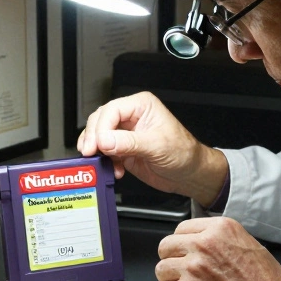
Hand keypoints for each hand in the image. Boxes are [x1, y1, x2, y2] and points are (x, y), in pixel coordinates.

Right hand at [77, 92, 227, 204]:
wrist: (190, 174)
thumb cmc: (184, 153)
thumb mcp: (157, 145)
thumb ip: (128, 142)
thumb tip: (104, 140)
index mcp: (141, 106)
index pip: (112, 110)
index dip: (101, 127)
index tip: (97, 144)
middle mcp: (131, 117)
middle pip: (100, 121)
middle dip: (93, 138)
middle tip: (91, 152)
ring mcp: (125, 134)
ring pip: (98, 137)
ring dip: (96, 151)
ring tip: (100, 162)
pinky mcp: (122, 150)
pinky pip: (104, 153)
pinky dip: (103, 162)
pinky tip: (114, 170)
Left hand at [156, 217, 280, 280]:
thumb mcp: (250, 246)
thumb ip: (222, 239)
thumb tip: (204, 242)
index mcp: (220, 229)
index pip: (182, 228)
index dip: (182, 243)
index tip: (184, 252)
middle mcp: (202, 245)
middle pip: (166, 247)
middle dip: (172, 259)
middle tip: (181, 271)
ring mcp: (191, 270)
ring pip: (161, 270)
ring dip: (171, 280)